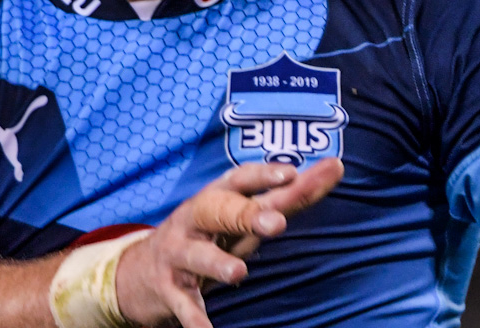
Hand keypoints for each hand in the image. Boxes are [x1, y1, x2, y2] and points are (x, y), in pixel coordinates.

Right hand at [114, 158, 344, 327]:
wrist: (143, 271)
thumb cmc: (211, 235)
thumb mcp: (243, 214)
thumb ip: (289, 195)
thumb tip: (336, 167)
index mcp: (215, 197)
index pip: (239, 179)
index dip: (262, 176)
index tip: (290, 173)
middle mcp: (194, 221)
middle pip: (217, 212)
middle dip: (245, 215)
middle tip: (277, 222)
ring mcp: (179, 255)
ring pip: (197, 257)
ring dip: (217, 264)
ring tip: (238, 273)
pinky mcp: (170, 289)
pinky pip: (184, 305)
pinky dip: (195, 320)